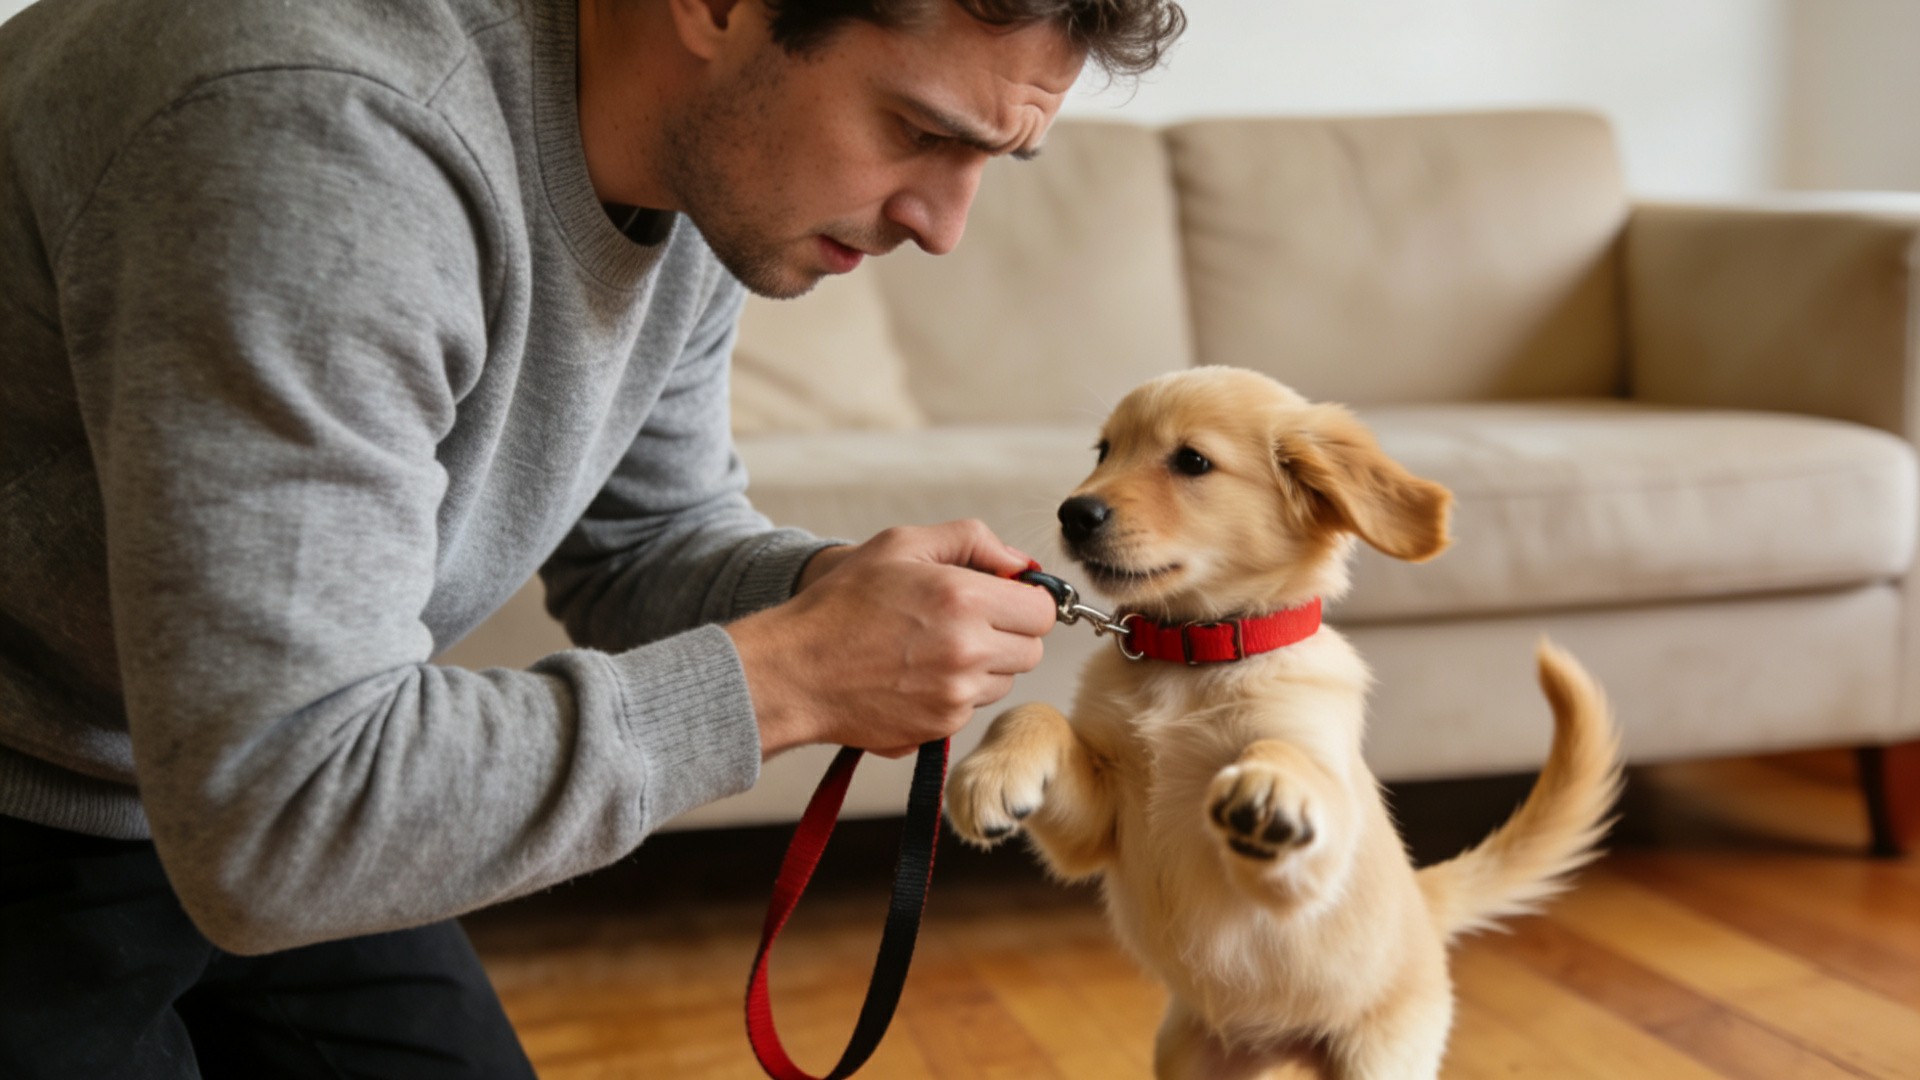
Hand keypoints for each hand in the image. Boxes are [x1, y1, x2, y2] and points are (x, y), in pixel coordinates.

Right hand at [727, 521, 1057, 758]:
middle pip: (1032, 650)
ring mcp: (955, 697)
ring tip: (933, 647)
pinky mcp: (940, 728)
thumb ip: (971, 541)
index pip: (1042, 611)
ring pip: (1004, 681)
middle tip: (967, 620)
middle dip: (1009, 633)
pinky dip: (955, 692)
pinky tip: (916, 674)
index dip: (1026, 600)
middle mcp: (968, 653)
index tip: (1004, 597)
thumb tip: (1021, 562)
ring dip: (984, 665)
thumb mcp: (900, 545)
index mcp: (964, 600)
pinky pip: (972, 707)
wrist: (794, 671)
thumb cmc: (840, 604)